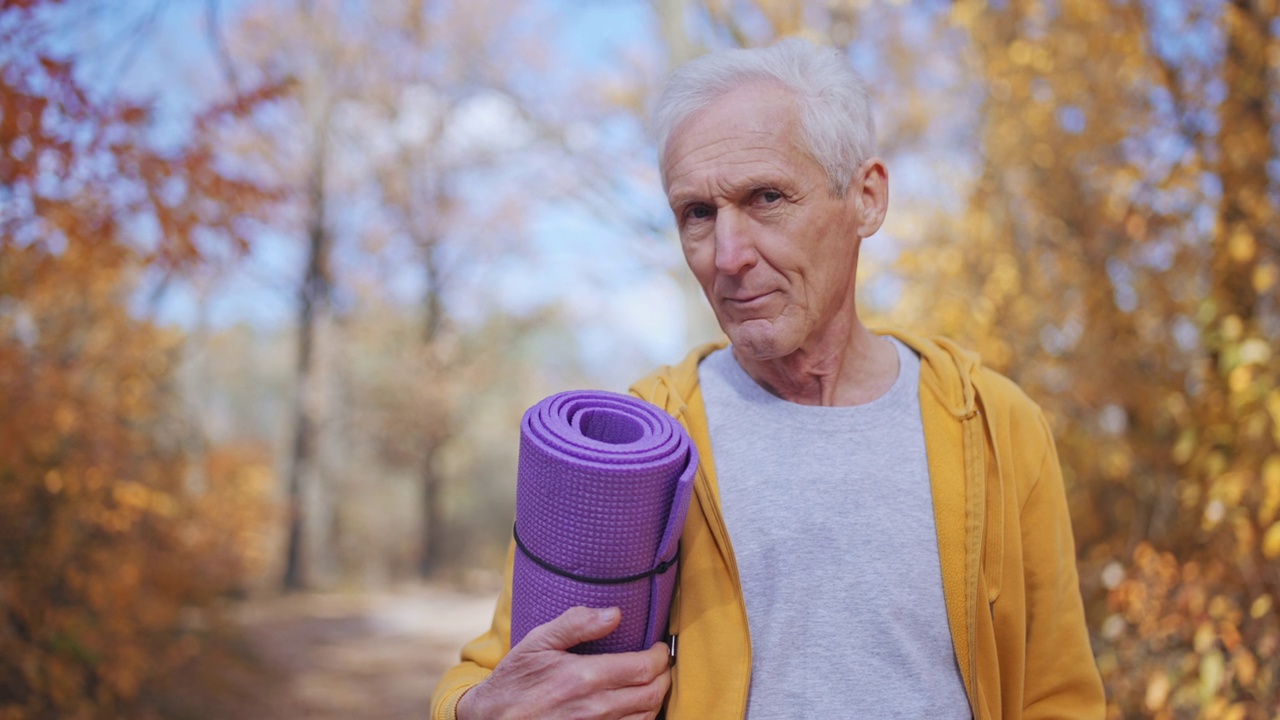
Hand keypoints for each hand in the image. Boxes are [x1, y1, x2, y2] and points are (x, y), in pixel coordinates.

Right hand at [455, 606, 670, 719]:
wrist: (491, 719)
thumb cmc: (516, 679)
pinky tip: (634, 706)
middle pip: (652, 694)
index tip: (659, 647)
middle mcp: (593, 708)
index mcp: (583, 677)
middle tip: (661, 663)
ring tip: (650, 682)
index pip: (643, 668)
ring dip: (655, 699)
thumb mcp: (538, 642)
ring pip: (646, 717)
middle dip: (664, 676)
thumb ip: (577, 624)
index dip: (661, 656)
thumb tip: (615, 613)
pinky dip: (640, 719)